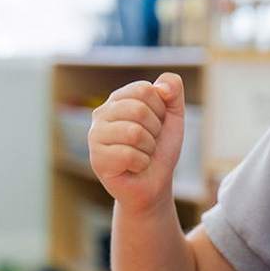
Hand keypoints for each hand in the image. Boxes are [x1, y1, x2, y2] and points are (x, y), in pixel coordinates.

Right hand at [88, 72, 184, 210]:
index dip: (160, 109)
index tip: (157, 123)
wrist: (154, 183)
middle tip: (149, 142)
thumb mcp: (174, 115)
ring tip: (142, 154)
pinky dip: (141, 163)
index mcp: (118, 98)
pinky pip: (128, 155)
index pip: (144, 90)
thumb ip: (173, 89)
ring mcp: (95, 136)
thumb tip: (161, 87)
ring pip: (134, 133)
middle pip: (139, 110)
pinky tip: (134, 167)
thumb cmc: (160, 149)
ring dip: (148, 148)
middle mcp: (101, 113)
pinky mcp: (96, 159)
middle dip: (155, 130)